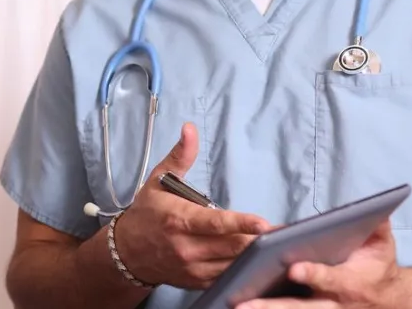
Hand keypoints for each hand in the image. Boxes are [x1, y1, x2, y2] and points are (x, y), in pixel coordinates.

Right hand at [113, 122, 270, 289]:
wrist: (127, 251)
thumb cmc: (146, 213)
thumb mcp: (158, 181)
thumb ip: (180, 156)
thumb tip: (190, 129)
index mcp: (178, 220)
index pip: (215, 224)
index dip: (241, 223)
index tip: (263, 222)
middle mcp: (185, 247)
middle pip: (231, 246)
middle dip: (258, 240)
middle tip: (284, 233)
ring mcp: (192, 268)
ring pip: (233, 264)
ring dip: (255, 255)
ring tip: (276, 245)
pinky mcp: (197, 281)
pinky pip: (227, 277)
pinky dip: (244, 269)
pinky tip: (257, 259)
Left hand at [236, 220, 411, 308]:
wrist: (390, 301)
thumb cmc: (377, 267)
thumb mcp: (382, 245)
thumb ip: (377, 226)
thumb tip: (373, 208)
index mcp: (350, 282)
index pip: (330, 279)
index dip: (314, 274)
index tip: (293, 269)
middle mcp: (333, 304)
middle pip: (301, 307)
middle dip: (273, 306)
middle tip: (244, 303)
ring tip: (235, 307)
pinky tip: (239, 308)